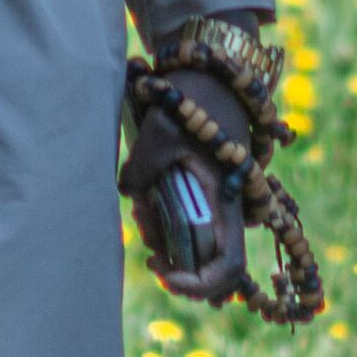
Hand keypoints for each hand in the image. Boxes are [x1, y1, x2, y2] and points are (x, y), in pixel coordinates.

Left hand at [121, 62, 259, 304]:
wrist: (210, 71)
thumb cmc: (192, 98)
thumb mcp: (160, 130)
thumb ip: (141, 167)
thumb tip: (128, 193)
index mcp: (227, 200)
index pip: (228, 267)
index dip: (197, 285)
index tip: (163, 274)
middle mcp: (228, 208)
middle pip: (203, 263)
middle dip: (168, 257)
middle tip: (142, 226)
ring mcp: (217, 202)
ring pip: (191, 246)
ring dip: (161, 237)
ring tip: (141, 204)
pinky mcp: (205, 193)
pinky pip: (186, 225)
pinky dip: (163, 222)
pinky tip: (147, 200)